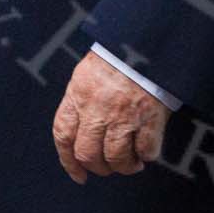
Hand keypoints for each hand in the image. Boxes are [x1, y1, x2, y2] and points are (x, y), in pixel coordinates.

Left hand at [52, 53, 168, 183]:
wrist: (149, 38)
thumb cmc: (120, 53)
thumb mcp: (89, 71)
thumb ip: (82, 99)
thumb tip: (82, 129)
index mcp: (79, 94)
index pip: (63, 136)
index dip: (68, 161)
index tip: (78, 174)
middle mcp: (98, 108)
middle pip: (88, 153)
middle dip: (98, 167)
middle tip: (108, 167)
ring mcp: (124, 114)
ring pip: (116, 158)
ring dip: (124, 167)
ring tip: (131, 164)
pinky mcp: (150, 116)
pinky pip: (146, 149)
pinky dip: (147, 155)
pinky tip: (147, 152)